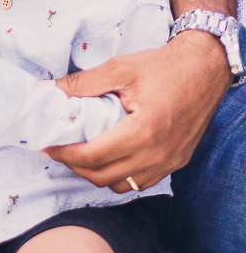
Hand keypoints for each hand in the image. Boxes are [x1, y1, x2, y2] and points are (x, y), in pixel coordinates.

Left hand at [46, 31, 231, 192]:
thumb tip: (49, 90)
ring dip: (97, 175)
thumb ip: (82, 82)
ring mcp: (169, 162)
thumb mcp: (120, 68)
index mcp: (144, 131)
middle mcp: (158, 154)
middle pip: (104, 177)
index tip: (47, 146)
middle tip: (59, 151)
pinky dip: (120, 176)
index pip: (93, 156)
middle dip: (75, 167)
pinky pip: (141, 182)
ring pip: (122, 185)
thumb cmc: (164, 66)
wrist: (206, 69)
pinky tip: (108, 158)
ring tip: (81, 155)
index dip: (65, 154)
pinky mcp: (176, 162)